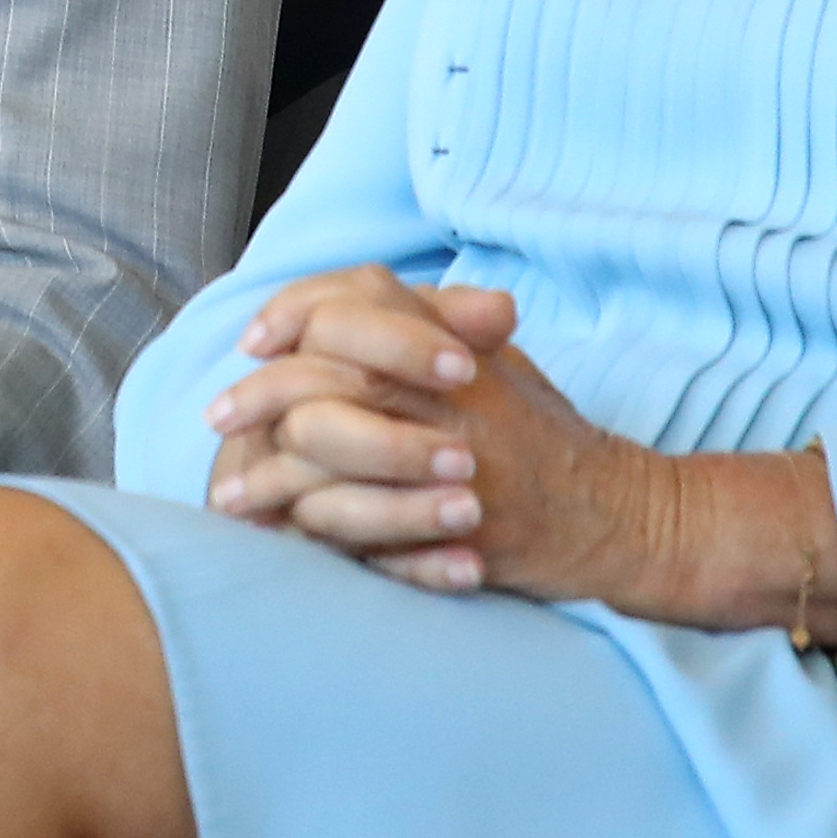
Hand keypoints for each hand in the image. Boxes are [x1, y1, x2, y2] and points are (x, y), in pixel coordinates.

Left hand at [201, 267, 666, 602]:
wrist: (619, 518)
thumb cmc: (545, 438)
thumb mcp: (494, 362)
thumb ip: (426, 324)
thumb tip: (336, 298)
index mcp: (454, 343)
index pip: (354, 298)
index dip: (293, 312)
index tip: (255, 342)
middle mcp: (451, 392)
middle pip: (324, 370)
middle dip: (258, 398)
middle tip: (217, 420)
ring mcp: (452, 458)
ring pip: (328, 449)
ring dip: (268, 475)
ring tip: (228, 497)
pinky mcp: (454, 525)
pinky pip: (359, 523)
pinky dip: (310, 531)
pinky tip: (275, 540)